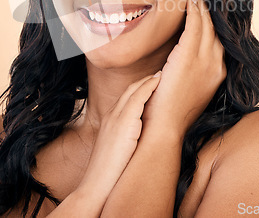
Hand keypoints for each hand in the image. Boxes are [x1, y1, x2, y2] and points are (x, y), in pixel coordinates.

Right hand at [76, 73, 161, 199]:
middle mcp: (111, 115)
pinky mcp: (123, 122)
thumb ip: (125, 138)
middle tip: (159, 74)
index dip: (138, 88)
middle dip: (144, 81)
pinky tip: (159, 82)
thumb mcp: (116, 149)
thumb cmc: (108, 172)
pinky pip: (138, 97)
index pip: (125, 97)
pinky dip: (149, 87)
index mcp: (109, 120)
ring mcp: (116, 117)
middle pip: (129, 89)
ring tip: (161, 74)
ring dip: (148, 80)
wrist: (96, 184)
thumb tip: (139, 138)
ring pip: (133, 90)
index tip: (151, 83)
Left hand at [141, 0, 226, 137]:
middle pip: (217, 29)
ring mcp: (206, 61)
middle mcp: (217, 65)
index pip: (218, 41)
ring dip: (202, 4)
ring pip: (207, 24)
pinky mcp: (190, 58)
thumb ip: (190, 70)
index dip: (214, 22)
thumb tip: (180, 57)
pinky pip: (195, 25)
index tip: (208, 8)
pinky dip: (194, 10)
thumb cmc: (168, 109)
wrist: (164, 127)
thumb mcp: (187, 87)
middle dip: (211, 9)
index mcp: (217, 73)